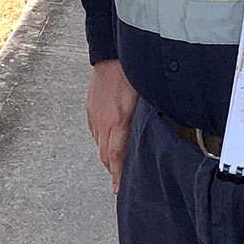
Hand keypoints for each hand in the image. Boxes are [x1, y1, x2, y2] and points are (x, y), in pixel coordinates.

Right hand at [86, 59, 137, 192]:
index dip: (117, 174)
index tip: (118, 189)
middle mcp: (103, 121)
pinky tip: (111, 138)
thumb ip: (146, 122)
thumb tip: (153, 137)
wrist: (112, 55)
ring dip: (108, 154)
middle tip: (120, 179)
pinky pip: (95, 131)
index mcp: (118, 121)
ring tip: (118, 160)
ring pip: (99, 144)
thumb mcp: (145, 101)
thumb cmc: (133, 75)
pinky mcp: (89, 109)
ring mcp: (94, 115)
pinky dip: (102, 139)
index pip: (116, 156)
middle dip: (113, 169)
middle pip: (105, 155)